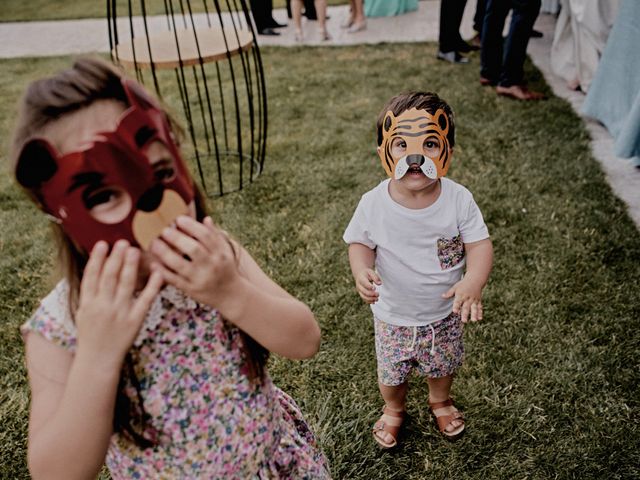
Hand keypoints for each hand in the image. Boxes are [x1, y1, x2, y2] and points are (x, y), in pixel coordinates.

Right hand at [75, 240, 163, 365]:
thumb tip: (94, 267)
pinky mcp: (135, 320)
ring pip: (126, 284)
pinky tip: (158, 272)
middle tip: (123, 242)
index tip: (102, 244)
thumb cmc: (91, 334)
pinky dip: (153, 285)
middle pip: (109, 277)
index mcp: (88, 303)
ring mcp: (120, 313)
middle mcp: (103, 306)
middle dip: (116, 258)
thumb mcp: (83, 312)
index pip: (91, 276)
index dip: (96, 259)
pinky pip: (146, 299)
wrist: (98, 360)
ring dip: (131, 266)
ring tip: (135, 250)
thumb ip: (89, 292)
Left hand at [150, 216, 242, 308]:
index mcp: (220, 253)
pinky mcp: (191, 290)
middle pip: (193, 249)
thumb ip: (215, 236)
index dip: (191, 226)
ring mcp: (200, 279)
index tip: (179, 219)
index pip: (206, 236)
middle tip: (163, 230)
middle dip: (176, 238)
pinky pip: (174, 280)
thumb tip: (206, 219)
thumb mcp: (225, 251)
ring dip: (165, 253)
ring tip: (154, 243)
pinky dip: (163, 271)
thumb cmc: (225, 269)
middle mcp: (211, 265)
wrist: (231, 295)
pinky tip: (154, 263)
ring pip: (180, 265)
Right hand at [354, 268, 381, 303]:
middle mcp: (359, 285)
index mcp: (361, 279)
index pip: (364, 283)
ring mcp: (359, 290)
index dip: (369, 287)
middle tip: (378, 294)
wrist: (360, 274)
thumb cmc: (367, 273)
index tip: (375, 288)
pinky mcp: (361, 293)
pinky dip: (369, 301)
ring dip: (370, 299)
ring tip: (377, 299)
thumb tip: (380, 283)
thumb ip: (375, 277)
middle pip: (364, 291)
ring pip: (363, 296)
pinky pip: (364, 299)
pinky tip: (374, 301)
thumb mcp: (371, 272)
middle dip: (371, 294)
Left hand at [441, 277, 483, 322]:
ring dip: (474, 314)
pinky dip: (480, 313)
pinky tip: (480, 319)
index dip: (456, 306)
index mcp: (461, 295)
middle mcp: (467, 298)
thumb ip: (449, 293)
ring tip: (474, 321)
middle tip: (464, 321)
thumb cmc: (463, 284)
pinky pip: (479, 307)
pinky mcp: (478, 300)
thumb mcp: (455, 287)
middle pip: (466, 307)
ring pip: (474, 308)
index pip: (458, 301)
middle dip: (465, 314)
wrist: (475, 279)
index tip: (455, 311)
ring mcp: (474, 300)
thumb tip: (442, 296)